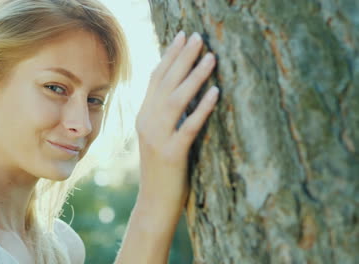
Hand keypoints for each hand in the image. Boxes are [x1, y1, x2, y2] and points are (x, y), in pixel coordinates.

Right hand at [135, 31, 218, 209]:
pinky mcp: (172, 155)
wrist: (154, 202)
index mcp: (144, 116)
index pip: (156, 79)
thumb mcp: (160, 136)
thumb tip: (184, 90)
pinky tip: (216, 92)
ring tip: (211, 56)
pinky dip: (202, 108)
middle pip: (165, 83)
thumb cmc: (163, 169)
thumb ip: (166, 114)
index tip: (183, 36)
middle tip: (198, 37)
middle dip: (182, 57)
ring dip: (194, 76)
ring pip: (175, 101)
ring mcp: (158, 139)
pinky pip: (188, 127)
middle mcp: (147, 123)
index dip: (169, 55)